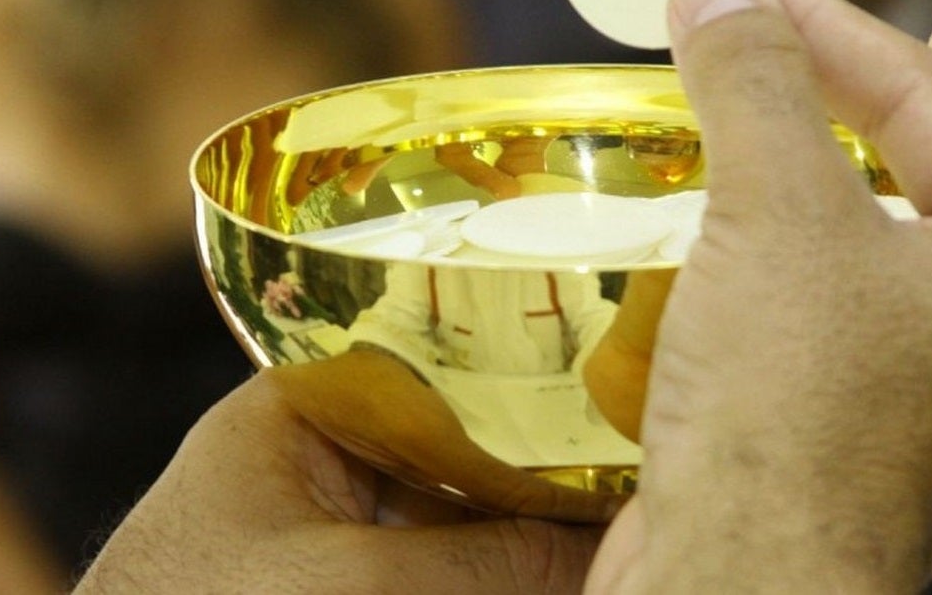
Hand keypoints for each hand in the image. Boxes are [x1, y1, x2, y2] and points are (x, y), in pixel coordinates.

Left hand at [74, 371, 601, 593]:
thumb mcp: (352, 584)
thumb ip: (490, 561)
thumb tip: (610, 546)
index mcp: (297, 406)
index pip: (434, 357)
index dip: (526, 371)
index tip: (607, 396)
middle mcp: (322, 460)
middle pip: (463, 443)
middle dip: (543, 465)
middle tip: (634, 475)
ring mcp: (335, 535)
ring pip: (462, 517)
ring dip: (530, 530)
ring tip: (617, 522)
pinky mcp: (348, 586)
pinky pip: (444, 569)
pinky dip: (498, 577)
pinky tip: (562, 572)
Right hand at [585, 0, 931, 592]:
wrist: (746, 593)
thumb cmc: (794, 410)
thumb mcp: (777, 210)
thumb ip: (759, 81)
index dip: (834, 25)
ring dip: (903, 186)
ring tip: (871, 134)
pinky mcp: (885, 453)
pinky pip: (885, 328)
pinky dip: (850, 266)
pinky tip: (800, 252)